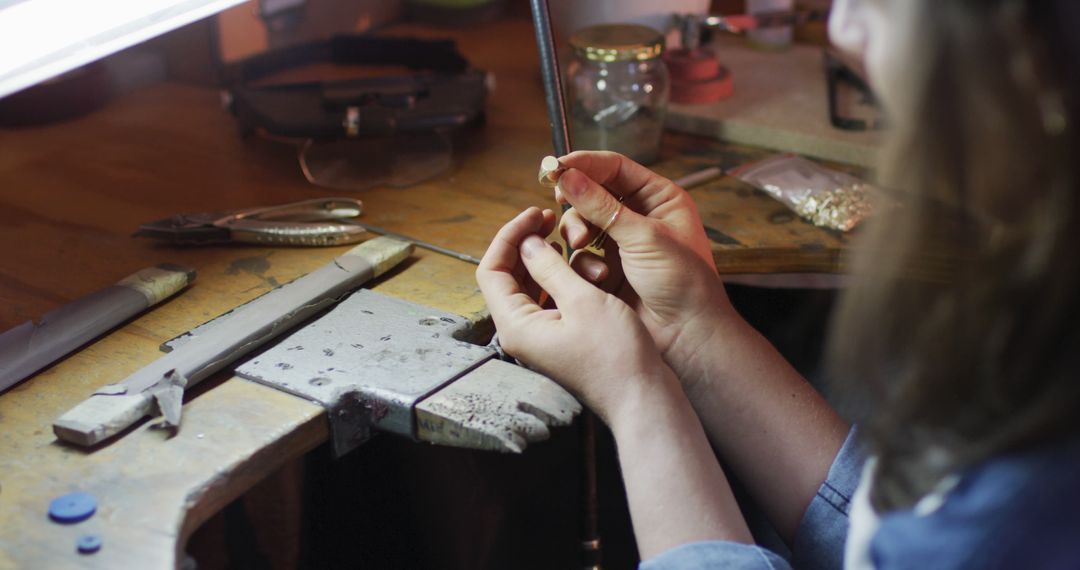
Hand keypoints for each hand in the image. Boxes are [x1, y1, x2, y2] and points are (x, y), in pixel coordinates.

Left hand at [476, 207, 673, 423]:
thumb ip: (551, 268)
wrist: (642, 396)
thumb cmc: (615, 356)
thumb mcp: (583, 300)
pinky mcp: (560, 339)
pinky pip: (549, 300)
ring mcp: (541, 338)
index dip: (509, 236)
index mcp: (516, 326)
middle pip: (507, 277)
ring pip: (529, 287)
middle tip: (548, 219)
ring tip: (565, 238)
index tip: (535, 214)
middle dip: (525, 244)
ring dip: (545, 260)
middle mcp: (522, 333)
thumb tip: (528, 243)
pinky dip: (559, 278)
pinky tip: (577, 264)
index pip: (491, 270)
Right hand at [554, 151, 738, 384]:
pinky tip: (597, 276)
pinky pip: (580, 256)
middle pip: (592, 194)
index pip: (614, 168)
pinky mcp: (607, 269)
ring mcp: (621, 244)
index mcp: (658, 198)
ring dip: (577, 234)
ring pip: (581, 225)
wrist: (687, 334)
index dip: (584, 165)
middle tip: (560, 204)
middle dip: (577, 204)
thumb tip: (568, 177)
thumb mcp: (643, 236)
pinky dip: (583, 263)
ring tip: (582, 246)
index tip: (555, 167)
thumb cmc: (683, 282)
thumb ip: (601, 206)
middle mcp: (639, 217)